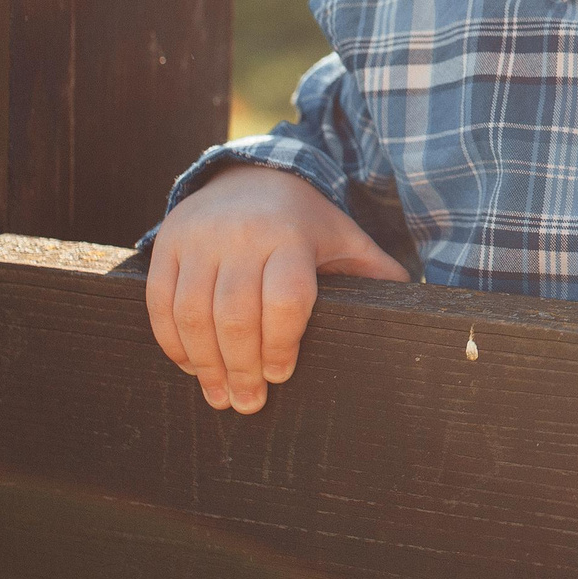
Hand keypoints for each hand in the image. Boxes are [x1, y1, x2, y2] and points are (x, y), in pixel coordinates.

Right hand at [143, 164, 411, 412]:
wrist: (252, 174)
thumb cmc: (307, 224)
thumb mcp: (347, 240)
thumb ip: (376, 275)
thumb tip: (417, 313)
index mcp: (290, 237)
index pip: (284, 298)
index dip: (282, 344)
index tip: (282, 375)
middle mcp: (240, 235)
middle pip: (234, 315)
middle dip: (241, 368)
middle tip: (248, 404)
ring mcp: (198, 238)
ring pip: (192, 313)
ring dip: (204, 364)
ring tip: (219, 395)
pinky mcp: (167, 244)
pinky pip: (160, 302)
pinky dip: (172, 341)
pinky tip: (190, 365)